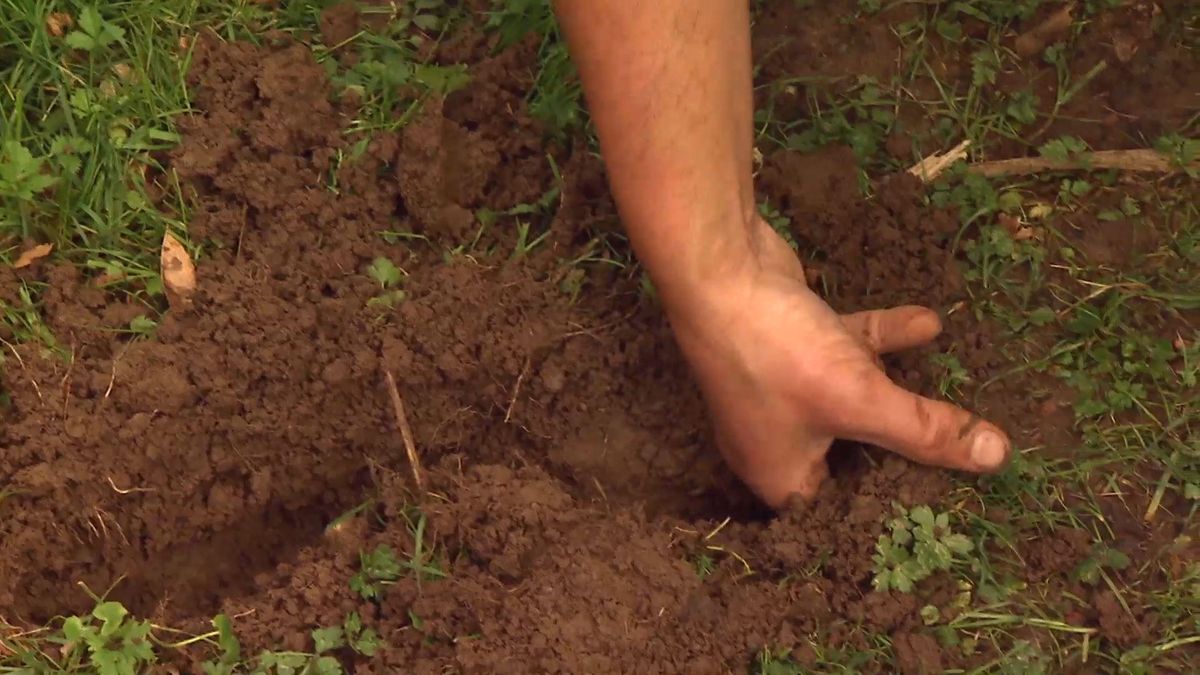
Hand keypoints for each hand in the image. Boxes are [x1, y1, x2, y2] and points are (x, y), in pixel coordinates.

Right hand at [665, 217, 1010, 506]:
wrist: (719, 270)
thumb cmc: (779, 354)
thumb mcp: (860, 397)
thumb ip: (926, 429)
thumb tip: (999, 458)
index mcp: (781, 475)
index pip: (843, 512)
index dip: (890, 509)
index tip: (946, 508)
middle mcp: (777, 440)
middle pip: (854, 457)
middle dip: (904, 450)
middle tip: (962, 458)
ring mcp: (784, 390)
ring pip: (854, 400)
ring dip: (900, 387)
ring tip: (956, 389)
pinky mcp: (793, 344)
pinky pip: (847, 354)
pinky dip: (883, 340)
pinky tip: (929, 322)